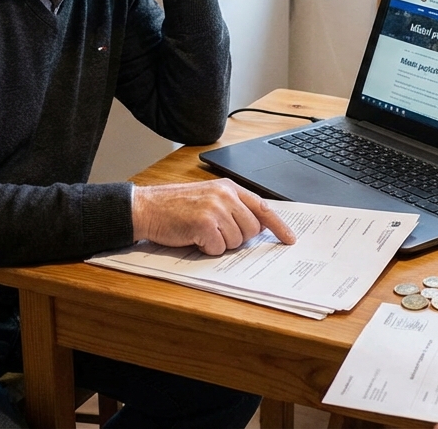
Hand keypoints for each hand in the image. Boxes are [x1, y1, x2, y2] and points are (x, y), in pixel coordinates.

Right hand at [132, 178, 295, 254]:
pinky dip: (206, 249)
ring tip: (201, 232)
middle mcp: (225, 195)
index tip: (289, 239)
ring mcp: (215, 209)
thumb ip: (233, 207)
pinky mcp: (204, 223)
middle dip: (236, 238)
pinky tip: (194, 237)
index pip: (263, 207)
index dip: (279, 226)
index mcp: (228, 187)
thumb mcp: (208, 197)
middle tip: (215, 232)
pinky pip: (218, 248)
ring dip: (219, 244)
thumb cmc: (176, 206)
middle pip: (251, 230)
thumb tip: (257, 226)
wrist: (148, 207)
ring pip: (236, 241)